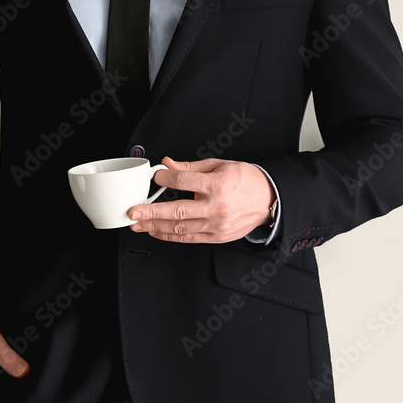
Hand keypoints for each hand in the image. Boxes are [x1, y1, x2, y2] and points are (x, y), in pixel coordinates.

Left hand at [128, 156, 275, 243]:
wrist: (269, 199)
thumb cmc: (246, 180)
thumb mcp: (219, 164)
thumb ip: (191, 167)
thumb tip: (169, 164)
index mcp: (217, 185)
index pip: (183, 182)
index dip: (164, 179)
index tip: (154, 177)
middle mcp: (216, 207)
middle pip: (177, 211)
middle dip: (150, 212)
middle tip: (132, 212)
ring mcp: (216, 225)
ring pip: (180, 228)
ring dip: (156, 226)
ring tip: (138, 224)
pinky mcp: (217, 237)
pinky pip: (189, 238)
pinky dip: (170, 236)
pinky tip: (157, 231)